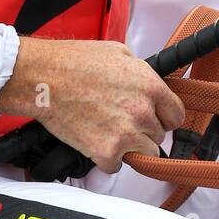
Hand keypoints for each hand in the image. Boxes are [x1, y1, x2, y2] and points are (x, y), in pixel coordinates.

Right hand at [0, 36, 185, 173]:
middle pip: (158, 136)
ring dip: (128, 148)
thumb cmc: (73, 62)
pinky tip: (93, 140)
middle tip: (119, 120)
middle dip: (142, 130)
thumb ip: (140, 72)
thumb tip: (148, 83)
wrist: (42, 79)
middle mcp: (143, 112)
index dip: (164, 118)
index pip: (176, 115)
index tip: (155, 120)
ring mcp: (126, 135)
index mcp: (150, 86)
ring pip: (144, 154)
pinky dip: (105, 159)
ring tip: (107, 132)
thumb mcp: (118, 52)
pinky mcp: (106, 153)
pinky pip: (116, 166)